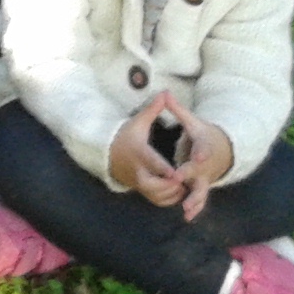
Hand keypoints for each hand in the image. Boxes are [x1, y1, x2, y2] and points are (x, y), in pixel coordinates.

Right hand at [107, 93, 187, 207]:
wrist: (108, 153)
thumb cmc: (127, 135)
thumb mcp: (138, 121)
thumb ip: (153, 109)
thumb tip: (165, 92)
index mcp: (139, 152)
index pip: (151, 162)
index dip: (163, 169)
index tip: (175, 173)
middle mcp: (137, 170)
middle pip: (152, 185)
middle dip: (169, 186)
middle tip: (183, 181)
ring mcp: (138, 183)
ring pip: (155, 195)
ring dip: (171, 193)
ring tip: (185, 185)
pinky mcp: (141, 190)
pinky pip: (156, 200)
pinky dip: (168, 199)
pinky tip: (178, 191)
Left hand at [162, 96, 233, 220]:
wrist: (223, 150)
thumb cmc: (203, 134)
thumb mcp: (193, 121)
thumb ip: (178, 110)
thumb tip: (164, 92)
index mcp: (203, 146)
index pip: (203, 149)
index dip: (200, 152)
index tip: (196, 156)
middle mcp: (205, 164)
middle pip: (200, 171)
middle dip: (190, 175)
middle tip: (181, 180)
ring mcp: (204, 177)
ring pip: (200, 189)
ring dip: (194, 199)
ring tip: (186, 209)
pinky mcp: (201, 186)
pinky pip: (198, 198)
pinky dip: (195, 207)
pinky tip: (187, 216)